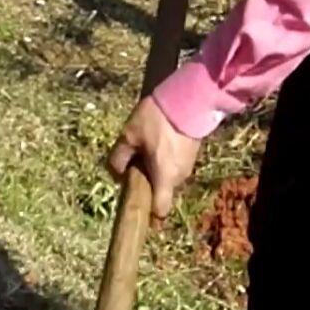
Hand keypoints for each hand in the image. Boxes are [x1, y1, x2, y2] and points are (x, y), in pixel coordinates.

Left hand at [107, 97, 201, 220]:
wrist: (189, 97)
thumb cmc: (157, 120)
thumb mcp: (129, 136)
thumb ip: (118, 158)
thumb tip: (116, 173)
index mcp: (164, 177)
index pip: (160, 210)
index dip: (149, 213)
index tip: (137, 202)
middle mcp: (179, 176)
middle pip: (162, 191)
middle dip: (148, 182)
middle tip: (136, 161)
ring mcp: (189, 165)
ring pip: (168, 177)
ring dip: (157, 169)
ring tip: (148, 146)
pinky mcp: (193, 153)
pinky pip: (176, 165)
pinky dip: (167, 159)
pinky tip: (160, 140)